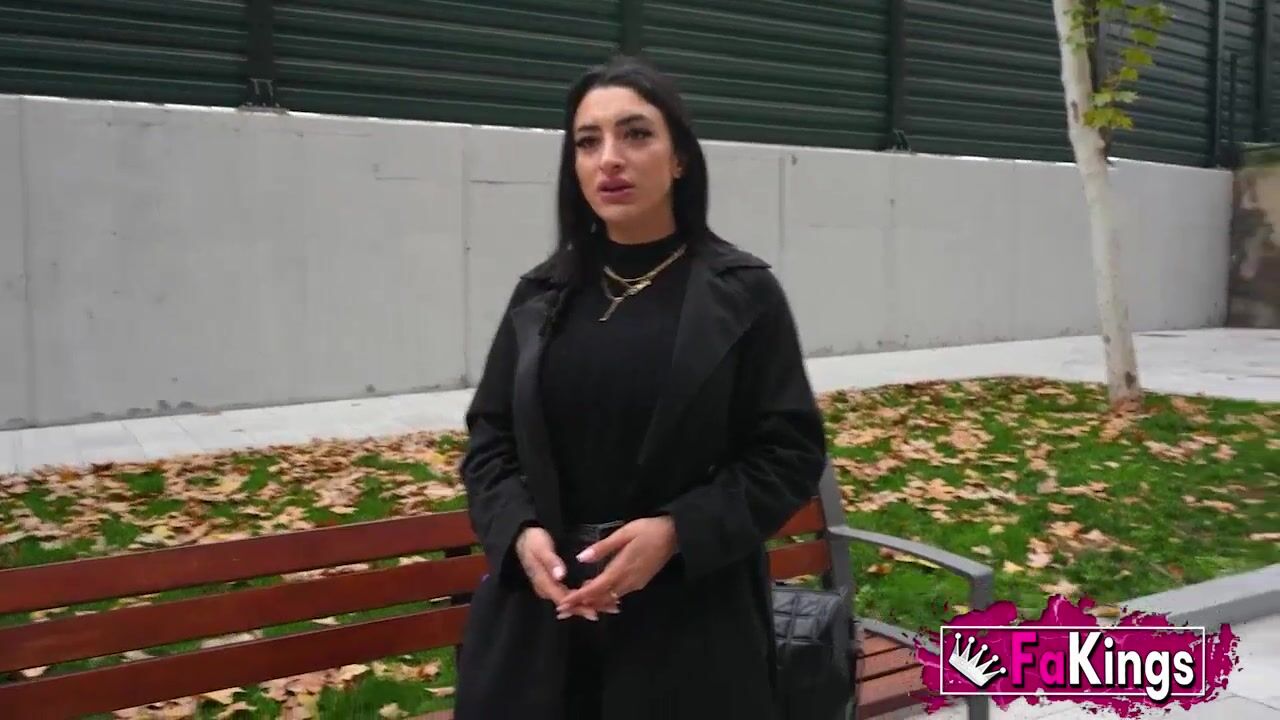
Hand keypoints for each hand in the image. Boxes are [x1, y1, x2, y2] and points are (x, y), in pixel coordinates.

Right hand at [514, 526, 611, 620]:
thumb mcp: (540, 548)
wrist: (522, 538)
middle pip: (570, 604)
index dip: (579, 606)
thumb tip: (561, 576)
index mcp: (544, 583)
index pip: (563, 599)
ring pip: (572, 600)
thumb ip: (551, 562)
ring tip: (611, 604)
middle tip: (612, 608)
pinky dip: (585, 596)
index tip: (595, 611)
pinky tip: (598, 595)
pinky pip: (571, 594)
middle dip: (590, 607)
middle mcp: (547, 589)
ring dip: (590, 603)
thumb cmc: (532, 541)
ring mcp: (551, 587)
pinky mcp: (555, 583)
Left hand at [556, 516, 677, 613]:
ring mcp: (635, 584)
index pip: (596, 588)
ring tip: (574, 605)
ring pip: (610, 598)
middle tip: (562, 610)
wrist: (675, 535)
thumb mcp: (624, 534)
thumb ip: (603, 547)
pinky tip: (596, 595)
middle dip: (581, 605)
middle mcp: (628, 581)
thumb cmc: (648, 530)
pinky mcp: (639, 582)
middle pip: (601, 598)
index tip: (563, 604)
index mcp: (622, 569)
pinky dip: (604, 597)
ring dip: (592, 602)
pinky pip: (618, 594)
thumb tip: (581, 558)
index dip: (579, 597)